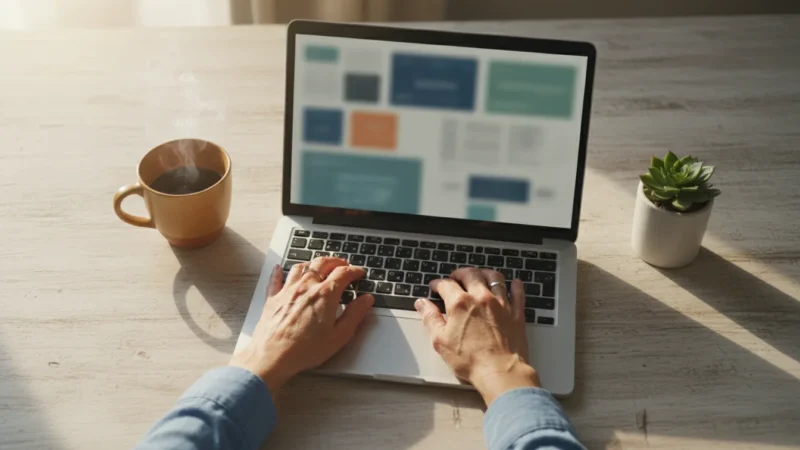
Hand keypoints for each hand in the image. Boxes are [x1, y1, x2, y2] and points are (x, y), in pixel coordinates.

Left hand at [231, 257, 373, 391]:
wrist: (272, 357)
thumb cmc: (304, 350)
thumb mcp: (339, 336)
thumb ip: (355, 315)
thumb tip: (366, 300)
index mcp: (324, 295)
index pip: (343, 274)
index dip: (354, 271)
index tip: (359, 273)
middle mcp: (306, 286)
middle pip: (322, 263)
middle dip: (335, 261)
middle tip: (343, 264)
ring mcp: (287, 291)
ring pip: (301, 267)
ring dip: (313, 263)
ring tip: (319, 265)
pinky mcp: (272, 298)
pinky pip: (276, 279)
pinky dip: (279, 271)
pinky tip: (279, 268)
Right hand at [414, 267, 539, 404]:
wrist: (500, 371)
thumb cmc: (471, 360)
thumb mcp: (440, 341)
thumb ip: (430, 318)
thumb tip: (422, 304)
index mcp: (460, 304)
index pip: (446, 284)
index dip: (438, 283)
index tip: (435, 286)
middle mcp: (481, 298)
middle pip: (470, 274)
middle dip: (460, 273)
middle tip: (456, 276)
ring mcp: (501, 304)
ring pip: (494, 277)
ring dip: (485, 273)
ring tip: (480, 275)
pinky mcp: (516, 313)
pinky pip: (518, 293)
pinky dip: (515, 286)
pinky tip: (514, 283)